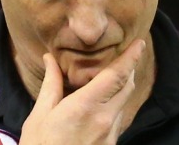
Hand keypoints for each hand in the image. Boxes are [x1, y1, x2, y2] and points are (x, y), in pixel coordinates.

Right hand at [19, 39, 145, 144]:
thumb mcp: (39, 115)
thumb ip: (51, 85)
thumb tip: (50, 59)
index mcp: (86, 107)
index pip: (117, 75)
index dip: (130, 57)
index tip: (139, 42)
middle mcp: (105, 119)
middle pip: (127, 86)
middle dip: (129, 67)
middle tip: (127, 52)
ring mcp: (110, 134)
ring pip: (124, 102)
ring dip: (123, 86)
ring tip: (113, 74)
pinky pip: (118, 118)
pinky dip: (115, 103)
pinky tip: (103, 101)